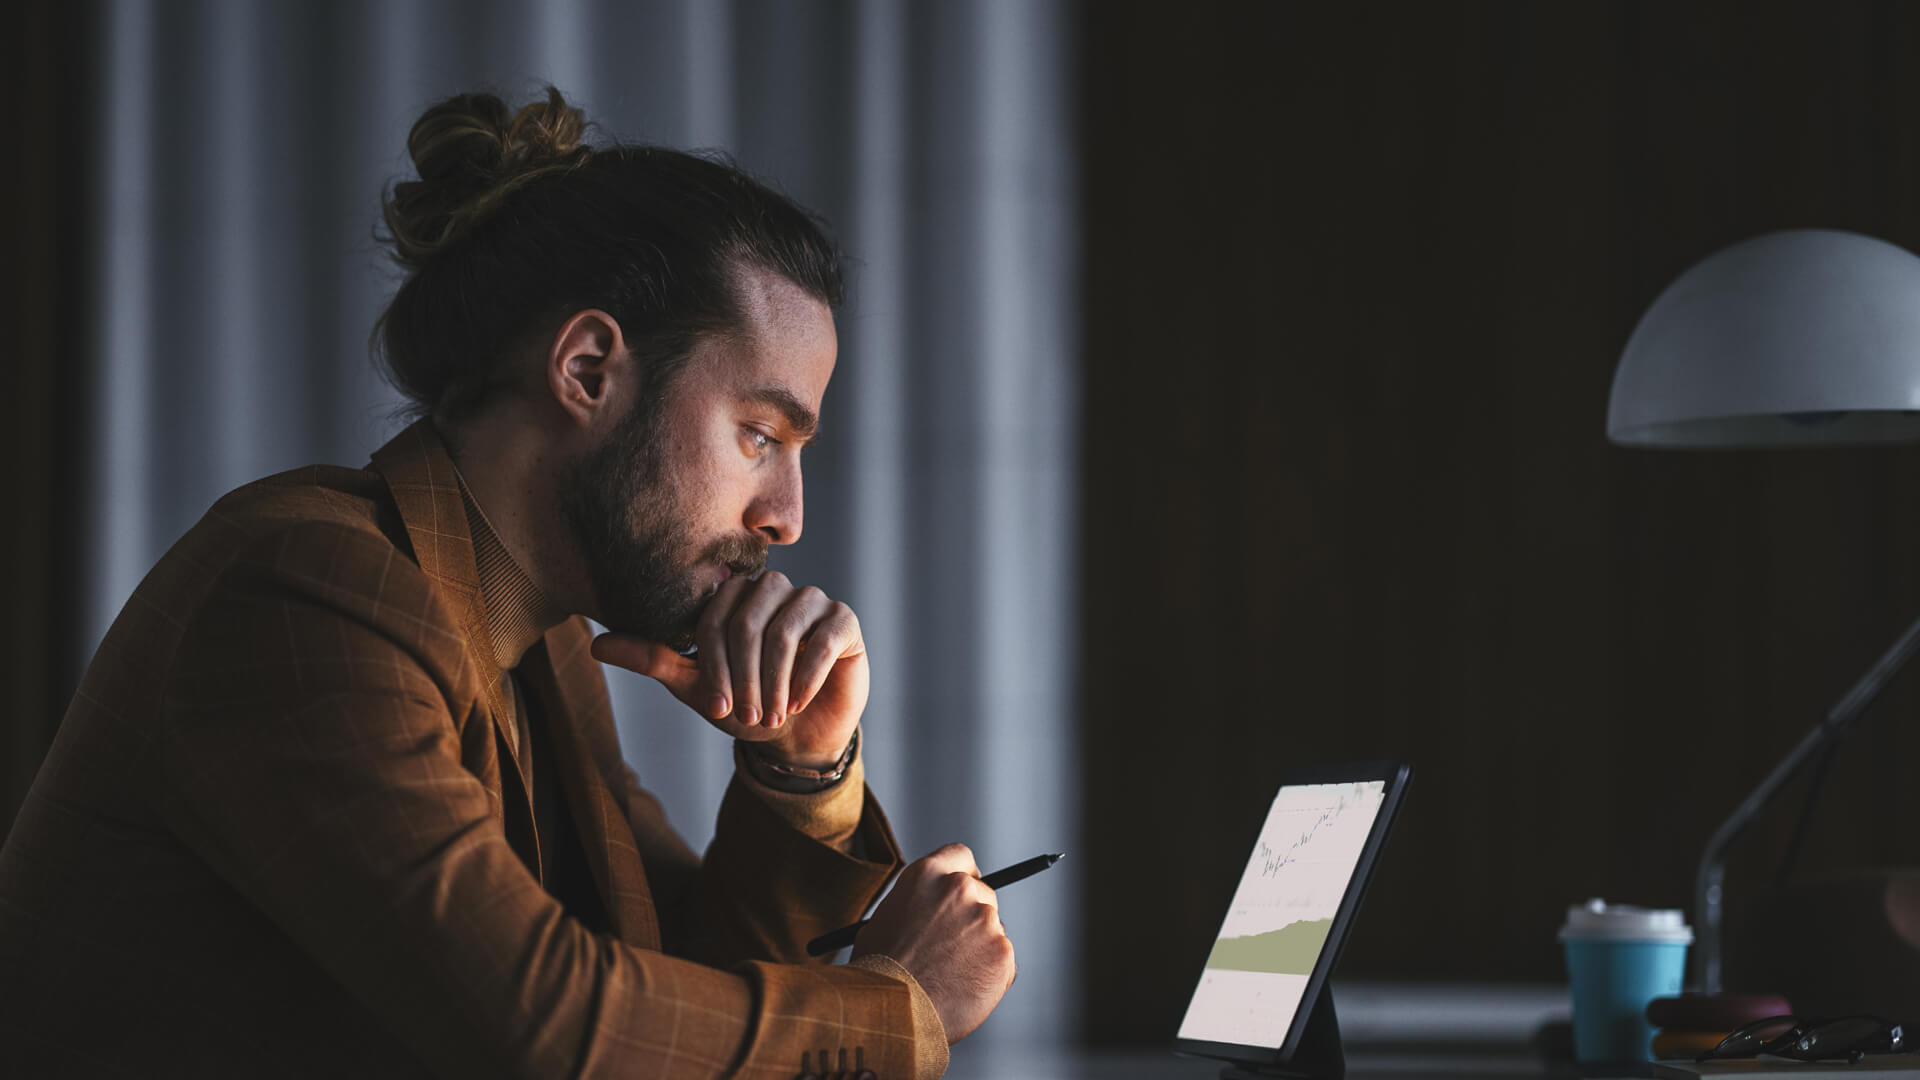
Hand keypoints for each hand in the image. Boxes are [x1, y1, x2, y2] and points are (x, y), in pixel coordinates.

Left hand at [589, 571, 867, 767]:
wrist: (798, 735)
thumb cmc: (745, 704)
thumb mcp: (696, 686)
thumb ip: (653, 659)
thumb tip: (596, 645)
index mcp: (734, 596)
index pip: (714, 617)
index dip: (713, 664)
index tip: (716, 708)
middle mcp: (773, 588)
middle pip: (749, 620)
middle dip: (743, 675)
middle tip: (747, 715)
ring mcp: (811, 601)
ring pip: (785, 629)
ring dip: (774, 680)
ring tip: (773, 714)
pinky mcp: (844, 622)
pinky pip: (824, 638)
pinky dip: (807, 675)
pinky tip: (797, 702)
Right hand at [850, 844, 1014, 1043]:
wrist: (892, 1011)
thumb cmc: (878, 971)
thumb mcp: (885, 919)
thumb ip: (916, 905)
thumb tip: (930, 911)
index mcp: (927, 874)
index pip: (960, 856)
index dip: (963, 874)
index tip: (963, 891)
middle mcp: (960, 889)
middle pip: (982, 893)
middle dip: (972, 916)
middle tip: (955, 945)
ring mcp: (985, 920)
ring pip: (992, 930)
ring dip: (979, 948)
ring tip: (949, 976)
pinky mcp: (1002, 952)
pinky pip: (1002, 961)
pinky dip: (989, 975)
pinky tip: (963, 990)